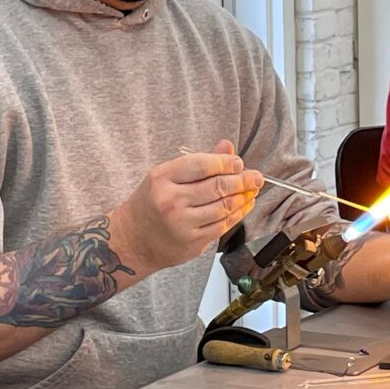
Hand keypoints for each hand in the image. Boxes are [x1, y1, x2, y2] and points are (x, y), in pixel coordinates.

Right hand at [114, 139, 263, 271]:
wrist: (133, 240)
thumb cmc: (152, 203)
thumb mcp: (167, 176)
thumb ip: (200, 162)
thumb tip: (228, 147)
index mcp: (162, 178)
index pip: (201, 165)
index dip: (225, 162)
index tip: (239, 162)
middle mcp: (171, 200)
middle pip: (217, 186)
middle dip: (242, 180)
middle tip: (256, 177)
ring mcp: (182, 223)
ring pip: (223, 206)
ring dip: (243, 197)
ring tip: (253, 190)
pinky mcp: (192, 241)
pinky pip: (223, 224)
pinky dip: (238, 214)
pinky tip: (244, 205)